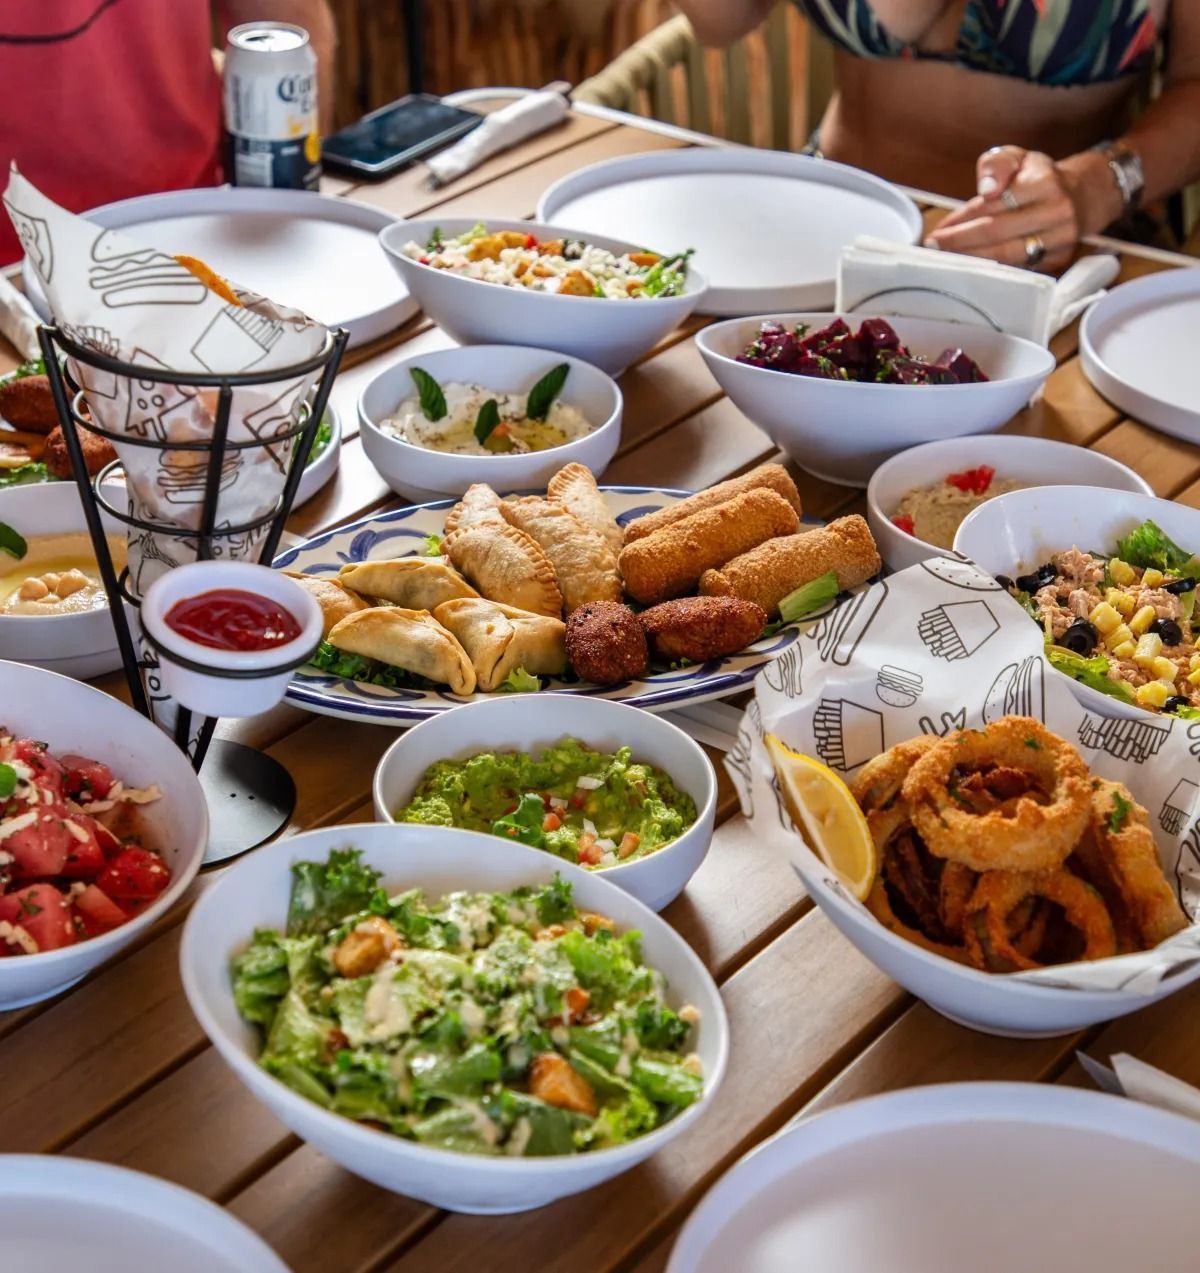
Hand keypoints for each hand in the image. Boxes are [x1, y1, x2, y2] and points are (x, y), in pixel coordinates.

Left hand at [927, 145, 1120, 271]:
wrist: (1081, 197)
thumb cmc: (1039, 178)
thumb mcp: (1019, 157)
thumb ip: (997, 164)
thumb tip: (986, 189)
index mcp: (1045, 182)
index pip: (993, 204)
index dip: (962, 218)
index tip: (938, 229)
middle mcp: (1056, 212)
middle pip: (997, 232)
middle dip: (960, 242)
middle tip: (934, 247)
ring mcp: (1060, 239)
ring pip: (1007, 255)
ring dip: (973, 259)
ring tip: (947, 258)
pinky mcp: (1059, 260)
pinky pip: (1019, 269)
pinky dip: (992, 269)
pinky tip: (972, 267)